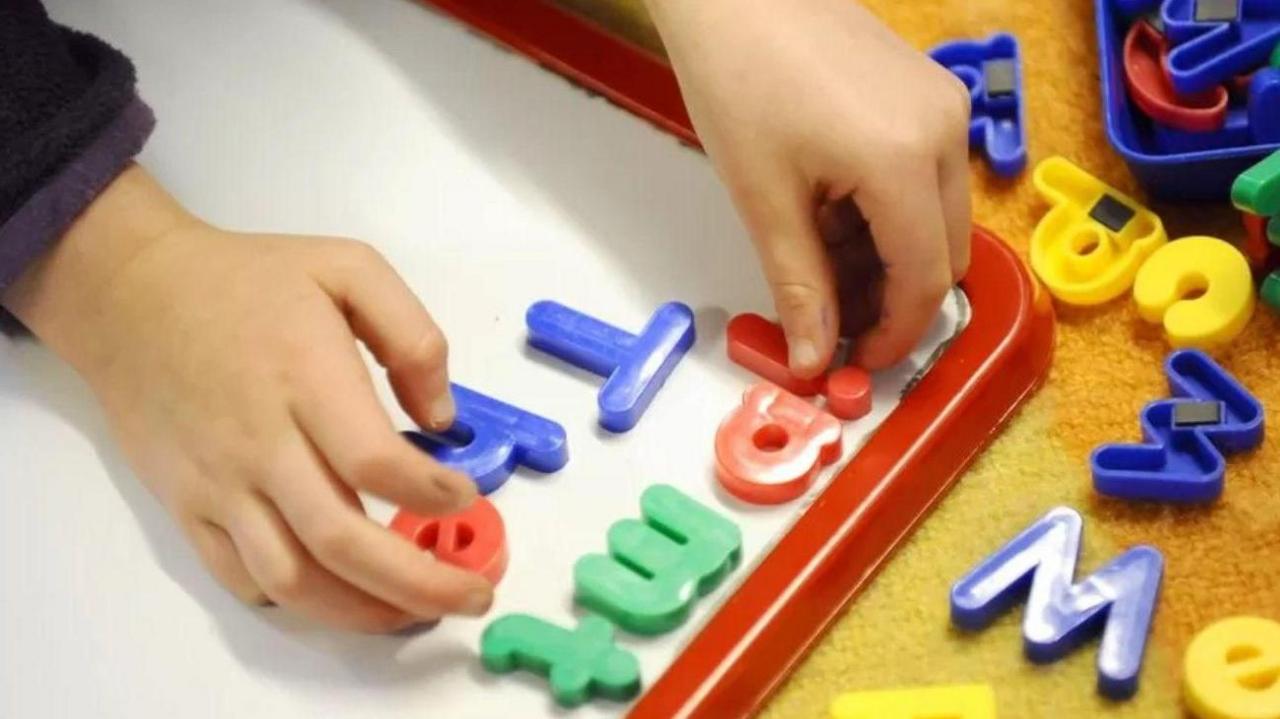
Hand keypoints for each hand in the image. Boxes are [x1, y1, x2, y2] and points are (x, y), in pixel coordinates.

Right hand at [3, 166, 490, 631]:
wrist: (133, 296)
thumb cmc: (249, 281)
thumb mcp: (348, 268)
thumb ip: (412, 336)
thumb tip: (443, 418)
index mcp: (305, 377)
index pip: (374, 462)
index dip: (431, 494)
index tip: (466, 496)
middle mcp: (261, 443)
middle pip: (341, 540)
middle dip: (419, 581)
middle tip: (472, 594)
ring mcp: (220, 483)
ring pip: (293, 578)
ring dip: (362, 609)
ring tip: (415, 611)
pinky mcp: (189, 506)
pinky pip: (242, 577)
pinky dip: (298, 601)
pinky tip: (342, 594)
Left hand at [645, 0, 971, 373]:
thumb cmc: (738, 75)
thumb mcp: (763, 199)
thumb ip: (798, 286)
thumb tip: (814, 357)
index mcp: (903, 160)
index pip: (924, 279)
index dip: (893, 334)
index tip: (855, 360)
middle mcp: (943, 131)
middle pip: (943, 253)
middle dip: (891, 299)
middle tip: (830, 318)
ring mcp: (942, 106)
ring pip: (936, 218)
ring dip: (886, 256)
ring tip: (815, 257)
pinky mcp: (928, 93)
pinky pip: (925, 176)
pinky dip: (887, 213)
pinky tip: (831, 212)